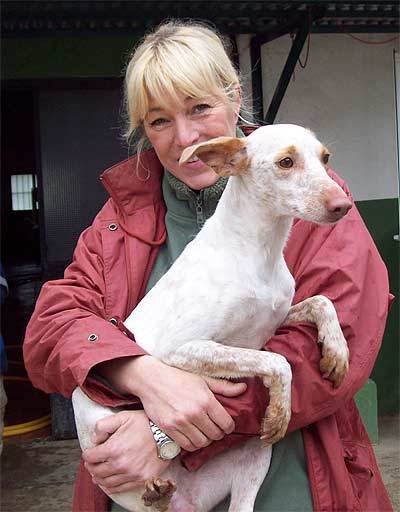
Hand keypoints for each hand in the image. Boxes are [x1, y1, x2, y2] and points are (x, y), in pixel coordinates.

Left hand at [82, 410, 169, 494]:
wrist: (167, 434)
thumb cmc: (145, 424)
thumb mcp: (122, 416)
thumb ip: (103, 426)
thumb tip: (94, 440)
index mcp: (113, 449)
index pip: (90, 457)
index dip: (87, 453)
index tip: (90, 452)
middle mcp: (120, 465)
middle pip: (96, 471)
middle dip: (91, 466)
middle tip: (92, 463)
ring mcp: (131, 474)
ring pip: (106, 482)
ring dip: (98, 478)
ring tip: (98, 473)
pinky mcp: (141, 480)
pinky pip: (120, 489)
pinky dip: (110, 487)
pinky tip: (108, 483)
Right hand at [132, 356, 246, 451]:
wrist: (152, 379)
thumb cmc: (178, 377)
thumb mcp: (203, 379)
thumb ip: (224, 387)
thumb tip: (243, 389)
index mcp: (206, 400)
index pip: (226, 424)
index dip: (228, 426)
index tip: (225, 424)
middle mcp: (195, 413)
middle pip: (215, 435)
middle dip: (217, 433)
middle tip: (214, 428)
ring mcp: (181, 422)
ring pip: (202, 443)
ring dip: (205, 439)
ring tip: (203, 432)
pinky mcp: (169, 429)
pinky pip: (187, 446)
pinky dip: (192, 443)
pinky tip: (191, 434)